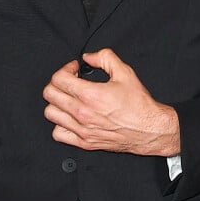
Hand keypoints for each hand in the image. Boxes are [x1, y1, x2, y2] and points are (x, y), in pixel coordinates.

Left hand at [42, 48, 179, 156]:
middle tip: (70, 80)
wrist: (149, 129)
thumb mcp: (125, 71)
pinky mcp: (85, 143)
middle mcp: (83, 113)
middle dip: (58, 82)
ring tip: (69, 97)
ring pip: (51, 113)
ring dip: (57, 102)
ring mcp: (82, 130)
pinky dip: (60, 124)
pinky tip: (70, 116)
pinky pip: (58, 134)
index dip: (65, 69)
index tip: (75, 69)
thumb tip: (89, 57)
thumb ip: (104, 57)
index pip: (59, 79)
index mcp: (91, 95)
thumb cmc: (139, 104)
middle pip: (50, 94)